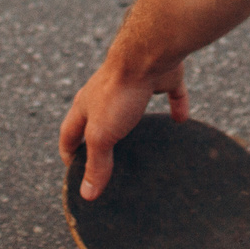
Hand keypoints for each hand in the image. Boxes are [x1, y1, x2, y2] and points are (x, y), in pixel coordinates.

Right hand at [59, 53, 189, 199]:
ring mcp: (134, 84)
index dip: (69, 152)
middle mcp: (106, 93)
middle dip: (99, 138)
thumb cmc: (118, 93)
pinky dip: (175, 106)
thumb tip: (86, 194)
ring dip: (134, 122)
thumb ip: (96, 163)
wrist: (148, 54)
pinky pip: (169, 94)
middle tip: (106, 161)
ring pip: (132, 105)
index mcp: (86, 105)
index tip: (73, 172)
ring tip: (141, 142)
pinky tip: (181, 120)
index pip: (69, 133)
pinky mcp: (161, 77)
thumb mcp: (102, 135)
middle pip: (99, 118)